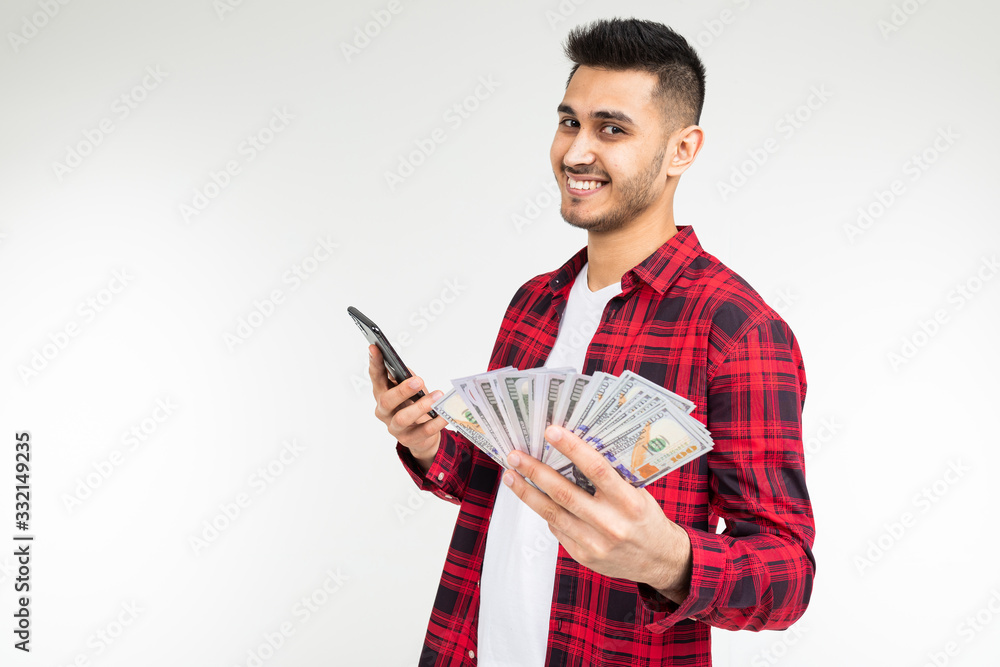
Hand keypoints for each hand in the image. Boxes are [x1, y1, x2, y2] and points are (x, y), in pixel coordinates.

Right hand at [368, 344, 446, 469]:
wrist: (422, 436)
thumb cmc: (414, 405)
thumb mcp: (411, 389)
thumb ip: (407, 378)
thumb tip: (408, 372)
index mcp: (382, 393)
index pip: (376, 377)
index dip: (374, 362)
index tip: (375, 347)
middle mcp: (384, 411)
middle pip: (387, 400)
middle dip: (402, 390)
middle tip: (418, 381)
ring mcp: (394, 427)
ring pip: (402, 418)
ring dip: (421, 406)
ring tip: (437, 397)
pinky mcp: (408, 440)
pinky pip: (423, 431)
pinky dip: (436, 422)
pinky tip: (446, 414)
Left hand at [502, 424, 692, 602]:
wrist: (659, 561)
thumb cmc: (647, 519)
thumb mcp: (639, 493)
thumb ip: (613, 478)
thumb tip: (576, 453)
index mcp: (629, 502)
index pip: (596, 469)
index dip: (572, 448)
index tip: (551, 432)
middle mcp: (611, 524)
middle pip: (564, 493)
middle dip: (535, 471)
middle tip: (515, 455)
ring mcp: (595, 543)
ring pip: (552, 513)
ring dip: (528, 492)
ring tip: (511, 476)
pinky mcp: (584, 555)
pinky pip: (558, 529)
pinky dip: (546, 512)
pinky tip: (535, 499)